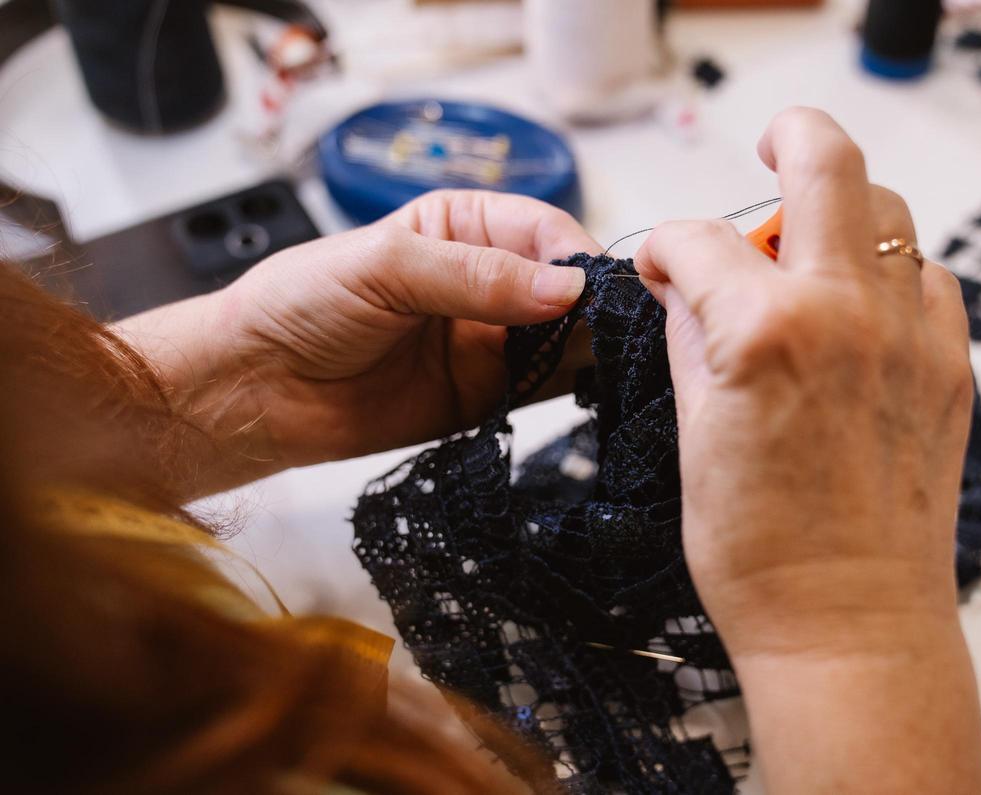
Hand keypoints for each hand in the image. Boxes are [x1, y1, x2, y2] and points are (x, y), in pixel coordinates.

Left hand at [118, 190, 598, 490]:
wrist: (256, 390)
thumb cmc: (300, 305)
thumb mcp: (384, 268)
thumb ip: (475, 276)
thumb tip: (565, 290)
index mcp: (462, 227)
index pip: (542, 230)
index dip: (572, 256)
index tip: (590, 290)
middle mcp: (486, 281)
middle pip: (564, 286)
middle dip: (592, 305)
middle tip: (616, 331)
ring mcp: (490, 340)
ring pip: (564, 337)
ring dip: (591, 348)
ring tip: (613, 362)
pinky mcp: (487, 396)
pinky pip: (544, 388)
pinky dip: (573, 388)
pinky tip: (591, 389)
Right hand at [635, 109, 980, 792]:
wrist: (849, 624)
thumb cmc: (758, 554)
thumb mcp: (693, 434)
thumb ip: (689, 337)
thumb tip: (681, 285)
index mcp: (764, 333)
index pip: (700, 241)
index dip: (666, 244)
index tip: (658, 263)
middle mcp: (846, 314)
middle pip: (826, 165)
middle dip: (789, 138)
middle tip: (770, 144)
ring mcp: (911, 335)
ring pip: (889, 213)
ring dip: (842, 212)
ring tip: (809, 248)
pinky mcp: (951, 366)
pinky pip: (929, 278)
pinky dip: (892, 272)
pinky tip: (860, 304)